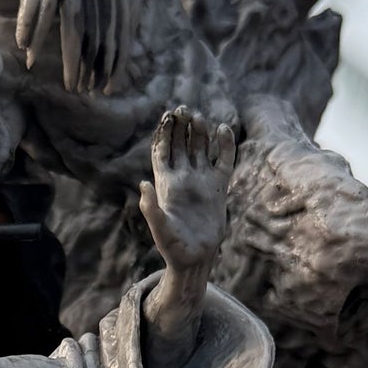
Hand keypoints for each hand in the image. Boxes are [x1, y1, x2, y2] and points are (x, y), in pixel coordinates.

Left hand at [139, 105, 237, 275]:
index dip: (164, 134)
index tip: (168, 116)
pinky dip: (224, 144)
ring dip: (199, 132)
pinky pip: (223, 160)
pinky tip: (224, 129)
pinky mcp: (219, 187)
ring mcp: (202, 180)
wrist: (195, 258)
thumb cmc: (173, 247)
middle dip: (181, 127)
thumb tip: (142, 183)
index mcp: (166, 184)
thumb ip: (151, 208)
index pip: (163, 152)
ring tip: (199, 117)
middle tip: (183, 109)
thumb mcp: (159, 229)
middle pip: (180, 145)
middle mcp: (183, 178)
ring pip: (200, 148)